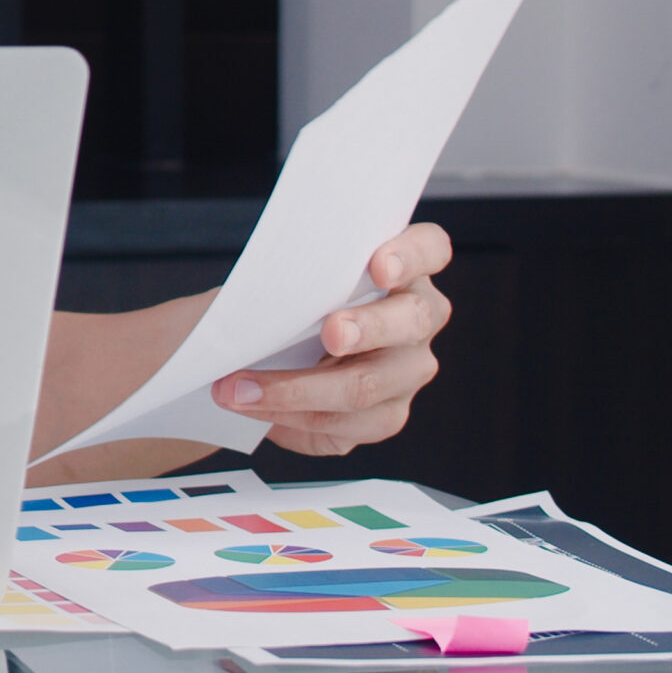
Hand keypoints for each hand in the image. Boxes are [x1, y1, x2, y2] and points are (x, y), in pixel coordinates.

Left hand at [213, 223, 453, 455]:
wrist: (258, 353)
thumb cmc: (278, 301)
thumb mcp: (280, 279)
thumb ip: (286, 277)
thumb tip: (261, 293)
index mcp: (400, 268)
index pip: (430, 249)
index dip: (411, 255)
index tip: (379, 266)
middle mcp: (416, 318)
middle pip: (413, 320)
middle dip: (369, 327)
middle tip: (331, 333)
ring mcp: (407, 370)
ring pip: (371, 383)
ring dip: (299, 388)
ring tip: (242, 386)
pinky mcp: (386, 414)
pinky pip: (348, 424)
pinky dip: (291, 414)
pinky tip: (253, 405)